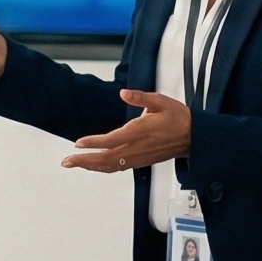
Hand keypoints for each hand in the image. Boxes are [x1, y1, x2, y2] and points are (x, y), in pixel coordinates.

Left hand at [64, 89, 191, 172]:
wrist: (194, 137)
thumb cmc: (178, 118)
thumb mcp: (161, 101)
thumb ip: (141, 97)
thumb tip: (124, 93)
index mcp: (140, 132)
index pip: (113, 140)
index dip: (94, 143)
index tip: (79, 143)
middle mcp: (137, 148)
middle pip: (107, 159)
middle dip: (85, 161)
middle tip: (67, 161)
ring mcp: (139, 157)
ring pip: (111, 166)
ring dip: (91, 166)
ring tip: (74, 164)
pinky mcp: (140, 162)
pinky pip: (118, 168)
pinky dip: (103, 168)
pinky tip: (93, 166)